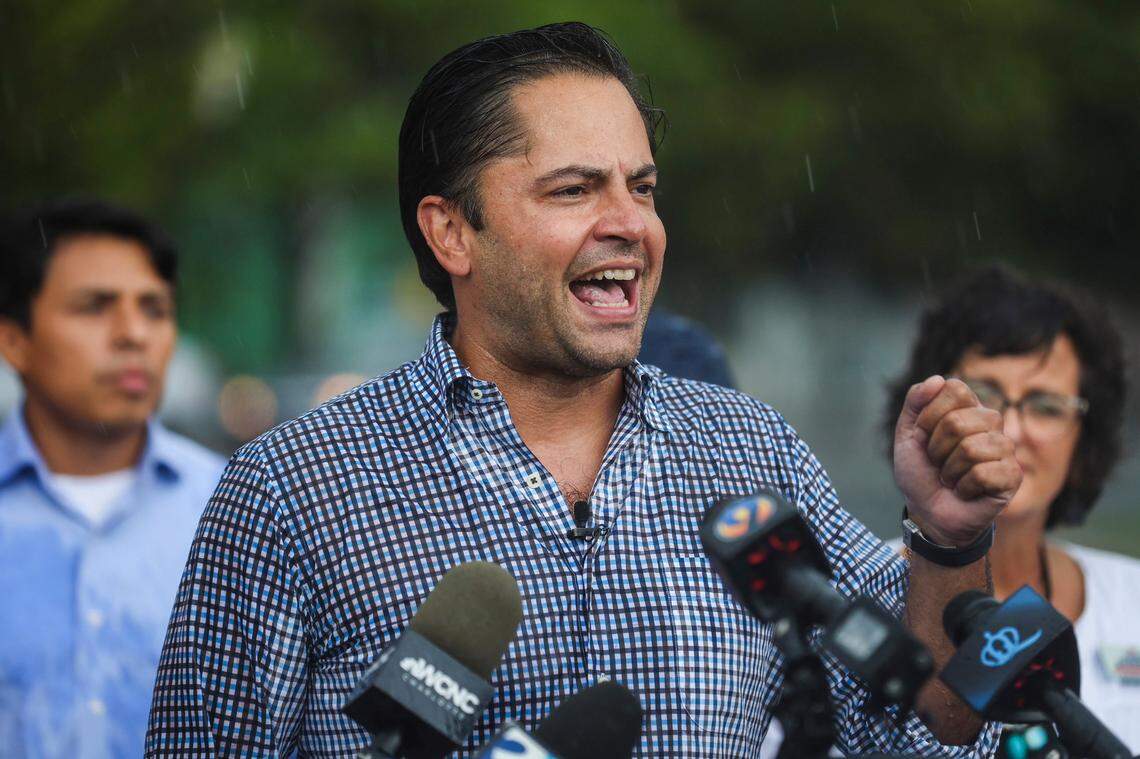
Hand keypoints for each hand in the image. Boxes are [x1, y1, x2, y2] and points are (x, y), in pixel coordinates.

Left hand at [893, 376, 1021, 545]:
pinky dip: (964, 487)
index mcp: (968, 406)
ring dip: (949, 470)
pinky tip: (966, 491)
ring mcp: (1005, 448)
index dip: (930, 415)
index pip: (955, 388)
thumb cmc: (921, 472)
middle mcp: (991, 422)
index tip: (924, 436)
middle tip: (937, 462)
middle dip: (936, 448)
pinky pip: (983, 474)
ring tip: (951, 478)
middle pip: (958, 421)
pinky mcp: (1013, 475)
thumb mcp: (907, 434)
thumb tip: (937, 379)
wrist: (928, 511)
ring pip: (971, 449)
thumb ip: (915, 401)